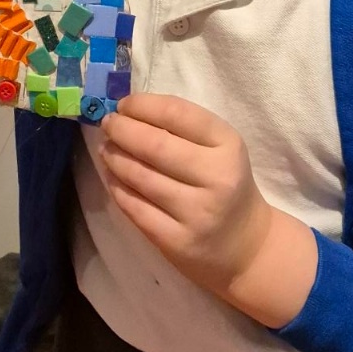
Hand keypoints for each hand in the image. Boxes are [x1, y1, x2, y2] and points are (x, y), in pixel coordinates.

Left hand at [98, 92, 317, 327]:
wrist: (245, 247)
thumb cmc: (225, 185)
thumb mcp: (219, 150)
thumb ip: (183, 128)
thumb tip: (129, 111)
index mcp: (228, 145)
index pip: (178, 113)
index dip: (143, 105)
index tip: (124, 104)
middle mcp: (216, 178)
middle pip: (155, 145)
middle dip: (122, 130)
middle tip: (108, 124)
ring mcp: (197, 213)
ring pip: (141, 177)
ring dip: (115, 157)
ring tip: (107, 149)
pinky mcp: (177, 241)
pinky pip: (135, 208)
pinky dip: (117, 188)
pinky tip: (112, 177)